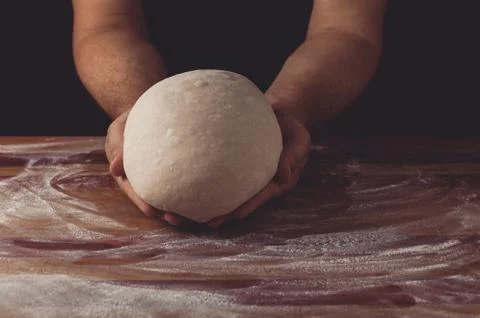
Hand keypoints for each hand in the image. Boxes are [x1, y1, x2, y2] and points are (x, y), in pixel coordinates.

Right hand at [105, 111, 183, 225]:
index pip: (134, 189)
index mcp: (127, 171)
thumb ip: (117, 146)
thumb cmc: (130, 120)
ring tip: (191, 215)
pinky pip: (180, 178)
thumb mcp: (118, 130)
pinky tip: (202, 194)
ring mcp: (158, 172)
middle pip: (152, 196)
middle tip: (175, 219)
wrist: (149, 110)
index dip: (142, 201)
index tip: (151, 212)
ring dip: (177, 204)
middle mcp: (143, 176)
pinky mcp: (174, 166)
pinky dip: (189, 188)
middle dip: (162, 210)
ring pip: (167, 191)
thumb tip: (115, 169)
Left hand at [207, 109, 310, 227]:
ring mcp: (249, 175)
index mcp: (277, 181)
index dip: (250, 205)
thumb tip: (284, 176)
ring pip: (231, 192)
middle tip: (210, 223)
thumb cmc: (293, 130)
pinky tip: (195, 189)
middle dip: (228, 212)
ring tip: (199, 215)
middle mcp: (261, 182)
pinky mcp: (238, 165)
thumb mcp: (300, 140)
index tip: (237, 215)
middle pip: (243, 200)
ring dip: (215, 203)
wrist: (281, 116)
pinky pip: (225, 176)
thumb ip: (293, 157)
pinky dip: (211, 183)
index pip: (262, 195)